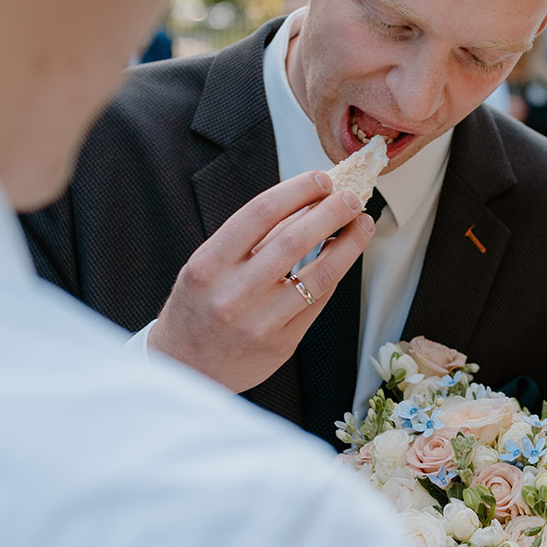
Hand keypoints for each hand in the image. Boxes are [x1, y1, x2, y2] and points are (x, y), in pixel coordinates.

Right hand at [149, 171, 372, 390]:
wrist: (184, 366)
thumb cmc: (198, 306)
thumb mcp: (208, 265)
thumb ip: (251, 237)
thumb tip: (304, 201)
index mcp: (208, 265)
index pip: (260, 213)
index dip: (297, 190)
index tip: (321, 179)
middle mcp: (232, 294)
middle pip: (294, 241)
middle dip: (331, 213)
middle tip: (352, 198)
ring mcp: (259, 322)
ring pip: (318, 276)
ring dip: (348, 245)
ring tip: (361, 225)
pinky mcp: (281, 344)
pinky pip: (318, 303)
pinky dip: (334, 275)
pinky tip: (343, 257)